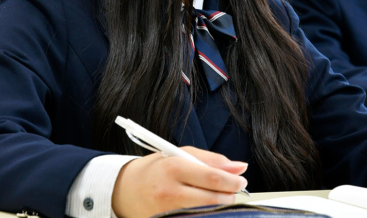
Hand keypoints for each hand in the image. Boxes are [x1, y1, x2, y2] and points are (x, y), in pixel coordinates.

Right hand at [112, 146, 247, 217]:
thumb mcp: (180, 154)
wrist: (125, 190)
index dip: (232, 181)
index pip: (211, 177)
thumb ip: (211, 159)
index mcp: (174, 168)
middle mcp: (170, 191)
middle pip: (212, 198)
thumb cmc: (156, 169)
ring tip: (219, 195)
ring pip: (206, 212)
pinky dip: (205, 213)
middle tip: (235, 189)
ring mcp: (168, 211)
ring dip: (219, 205)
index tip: (241, 180)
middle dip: (230, 195)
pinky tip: (205, 206)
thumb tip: (240, 167)